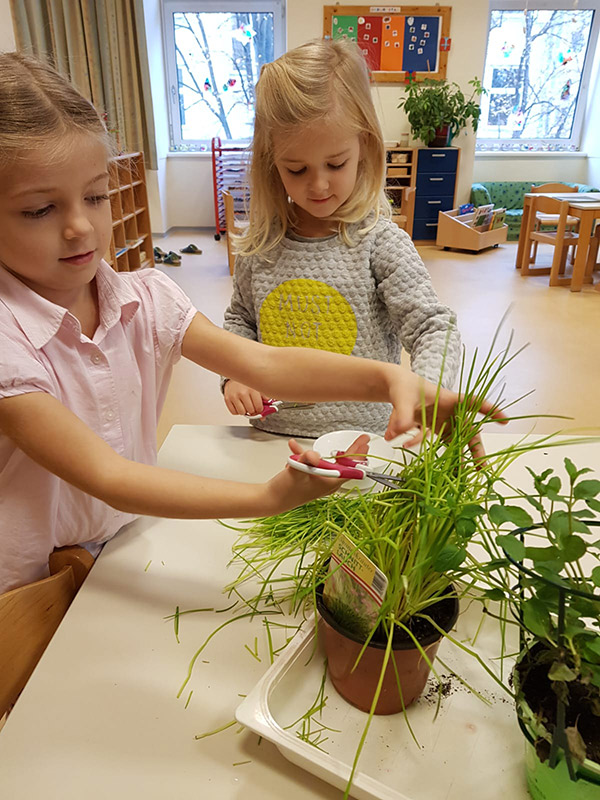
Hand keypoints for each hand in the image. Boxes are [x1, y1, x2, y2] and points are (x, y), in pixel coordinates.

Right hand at [224, 380, 265, 416]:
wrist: (234, 374)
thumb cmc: (247, 383)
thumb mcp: (258, 387)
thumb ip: (264, 398)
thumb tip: (267, 411)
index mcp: (252, 389)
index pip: (258, 407)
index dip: (260, 410)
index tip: (259, 408)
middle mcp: (242, 393)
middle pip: (250, 411)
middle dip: (253, 410)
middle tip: (252, 406)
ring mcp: (234, 396)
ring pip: (242, 413)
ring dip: (245, 411)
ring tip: (245, 405)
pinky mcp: (227, 399)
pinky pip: (234, 412)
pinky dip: (237, 411)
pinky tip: (239, 405)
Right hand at [262, 434, 369, 515]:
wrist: (270, 500)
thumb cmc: (285, 491)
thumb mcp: (296, 472)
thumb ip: (305, 460)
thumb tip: (314, 455)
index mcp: (330, 483)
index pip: (350, 467)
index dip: (358, 454)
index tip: (365, 443)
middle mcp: (327, 483)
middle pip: (344, 464)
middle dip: (352, 451)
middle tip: (363, 441)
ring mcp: (318, 481)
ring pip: (327, 463)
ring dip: (324, 453)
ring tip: (327, 445)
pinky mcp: (309, 478)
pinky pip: (312, 464)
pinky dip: (305, 455)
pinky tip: (294, 446)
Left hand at [385, 369, 506, 459]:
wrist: (395, 387)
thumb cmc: (404, 386)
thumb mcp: (402, 398)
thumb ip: (401, 415)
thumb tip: (396, 434)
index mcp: (449, 399)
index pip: (474, 403)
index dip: (490, 411)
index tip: (504, 420)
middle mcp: (449, 412)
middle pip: (468, 431)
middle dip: (476, 449)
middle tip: (483, 467)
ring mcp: (441, 422)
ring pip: (454, 442)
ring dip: (457, 458)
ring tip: (461, 475)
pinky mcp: (431, 430)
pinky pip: (431, 443)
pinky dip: (421, 446)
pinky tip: (404, 444)